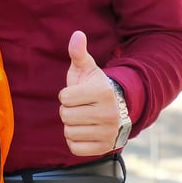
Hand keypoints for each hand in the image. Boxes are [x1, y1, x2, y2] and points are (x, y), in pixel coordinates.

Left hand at [58, 30, 120, 155]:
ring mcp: (109, 133)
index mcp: (103, 93)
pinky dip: (75, 140)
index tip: (78, 94)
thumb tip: (77, 34)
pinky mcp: (105, 148)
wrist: (117, 109)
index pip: (64, 98)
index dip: (66, 95)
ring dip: (71, 125)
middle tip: (80, 107)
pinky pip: (74, 148)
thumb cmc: (95, 87)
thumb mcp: (87, 69)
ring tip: (84, 118)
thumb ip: (79, 53)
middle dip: (68, 110)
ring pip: (69, 132)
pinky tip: (85, 131)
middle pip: (66, 115)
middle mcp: (109, 114)